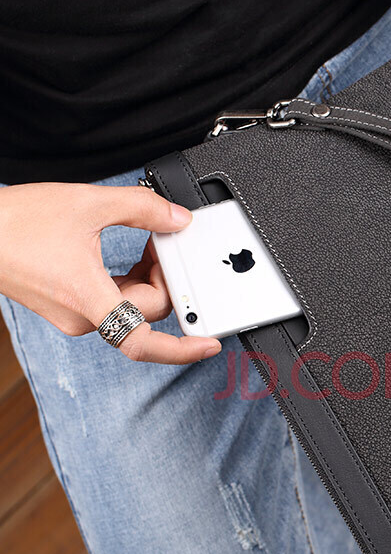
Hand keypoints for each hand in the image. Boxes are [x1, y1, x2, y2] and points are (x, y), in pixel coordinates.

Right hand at [0, 182, 221, 363]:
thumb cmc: (15, 221)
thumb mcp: (88, 203)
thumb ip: (142, 208)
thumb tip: (177, 218)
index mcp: (88, 300)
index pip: (143, 342)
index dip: (183, 350)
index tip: (210, 345)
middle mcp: (83, 317)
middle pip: (147, 313)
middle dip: (167, 282)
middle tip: (169, 248)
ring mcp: (75, 314)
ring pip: (132, 307)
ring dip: (149, 280)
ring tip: (152, 244)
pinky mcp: (69, 304)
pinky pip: (115, 302)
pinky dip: (131, 281)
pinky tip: (135, 255)